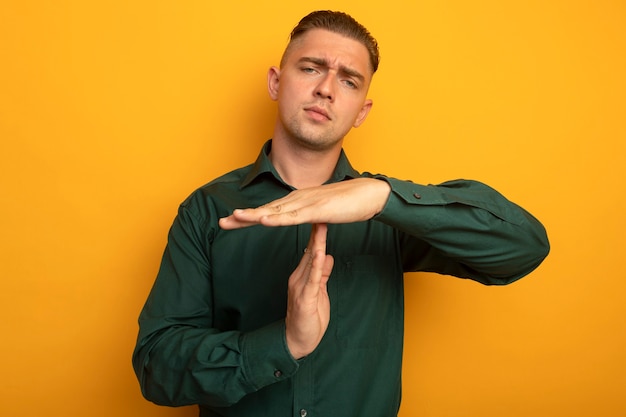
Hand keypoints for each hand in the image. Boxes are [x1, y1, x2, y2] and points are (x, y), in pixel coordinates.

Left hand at [219, 178, 390, 228]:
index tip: (230, 222)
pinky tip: (264, 221)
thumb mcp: (322, 211)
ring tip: (234, 218)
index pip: (269, 211)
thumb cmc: (347, 203)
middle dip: (243, 217)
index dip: (249, 217)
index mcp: (297, 201)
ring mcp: (306, 203)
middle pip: (266, 210)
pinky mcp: (317, 210)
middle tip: (221, 222)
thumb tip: (300, 218)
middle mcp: (297, 199)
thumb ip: (309, 214)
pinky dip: (278, 219)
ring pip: (275, 212)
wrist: (368, 194)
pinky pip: (294, 216)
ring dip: (254, 215)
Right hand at [285, 223, 333, 358]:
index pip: (310, 250)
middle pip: (309, 250)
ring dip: (315, 242)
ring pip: (309, 261)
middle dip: (315, 231)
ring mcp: (300, 287)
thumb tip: (327, 256)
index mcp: (302, 276)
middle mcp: (298, 278)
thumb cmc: (309, 319)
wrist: (297, 342)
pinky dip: (316, 264)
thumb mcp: (319, 292)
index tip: (322, 216)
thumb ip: (322, 274)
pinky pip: (312, 278)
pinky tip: (320, 252)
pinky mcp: (304, 298)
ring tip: (320, 224)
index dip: (317, 233)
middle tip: (321, 209)